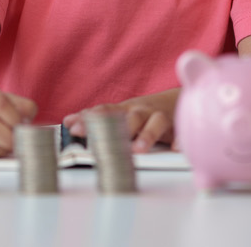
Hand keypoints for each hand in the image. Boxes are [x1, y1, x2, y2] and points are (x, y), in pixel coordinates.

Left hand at [62, 89, 179, 153]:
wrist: (176, 101)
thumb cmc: (143, 111)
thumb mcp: (120, 113)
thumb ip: (97, 118)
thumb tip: (68, 122)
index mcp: (126, 110)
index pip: (105, 113)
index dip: (89, 120)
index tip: (73, 128)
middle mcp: (143, 112)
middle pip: (131, 116)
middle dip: (118, 127)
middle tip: (105, 141)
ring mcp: (162, 118)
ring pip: (156, 123)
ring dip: (147, 135)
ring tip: (139, 149)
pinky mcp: (180, 126)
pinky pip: (182, 133)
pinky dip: (180, 140)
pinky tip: (175, 149)